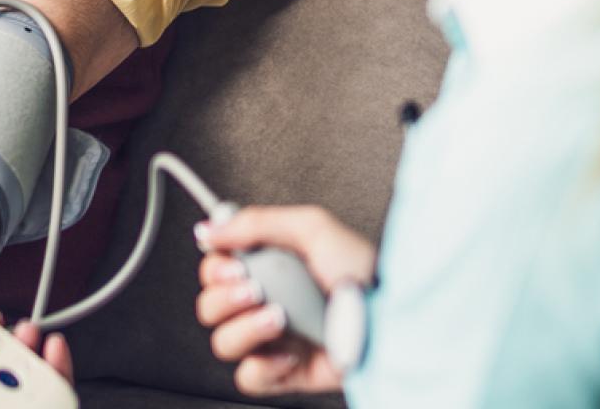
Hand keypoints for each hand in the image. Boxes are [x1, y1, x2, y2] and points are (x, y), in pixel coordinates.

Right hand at [194, 205, 377, 396]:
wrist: (389, 318)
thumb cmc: (363, 272)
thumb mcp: (312, 228)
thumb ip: (256, 223)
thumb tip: (210, 229)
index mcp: (269, 267)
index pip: (216, 269)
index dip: (216, 268)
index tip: (234, 264)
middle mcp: (266, 302)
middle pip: (210, 306)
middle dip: (226, 297)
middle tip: (256, 289)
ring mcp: (273, 340)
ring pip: (223, 342)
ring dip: (245, 328)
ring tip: (279, 317)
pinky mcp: (284, 373)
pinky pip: (249, 377)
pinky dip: (264, 366)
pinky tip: (289, 351)